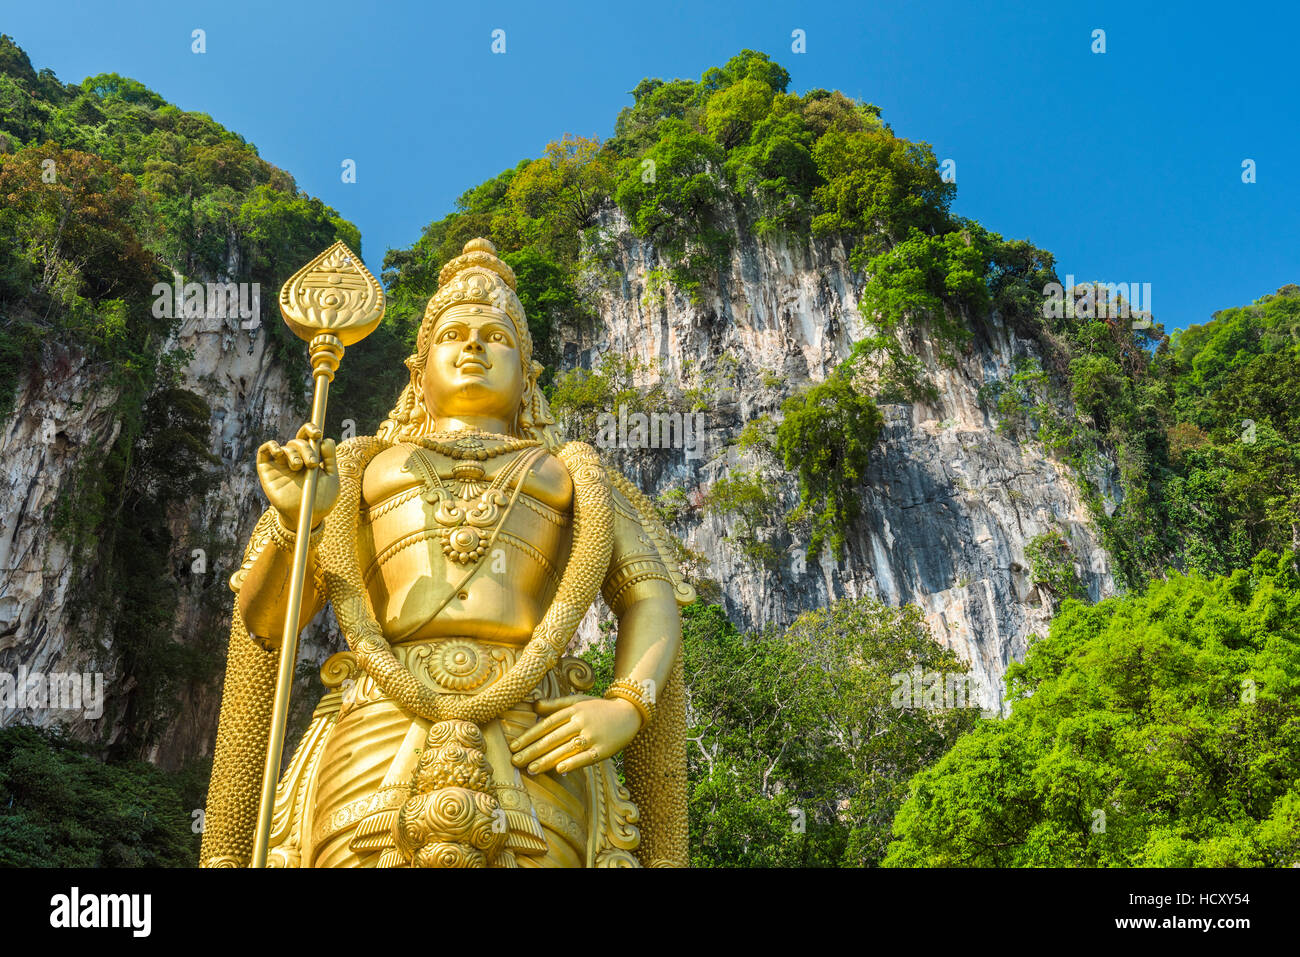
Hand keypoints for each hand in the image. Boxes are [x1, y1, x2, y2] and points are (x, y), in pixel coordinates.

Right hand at [256, 423, 338, 527]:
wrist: (306, 518)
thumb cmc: (321, 500)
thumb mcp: (331, 479)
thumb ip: (330, 459)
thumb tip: (326, 439)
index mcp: (311, 458)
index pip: (309, 437)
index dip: (311, 430)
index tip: (318, 433)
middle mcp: (296, 459)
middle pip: (298, 441)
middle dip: (306, 448)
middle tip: (312, 463)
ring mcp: (281, 464)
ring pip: (285, 447)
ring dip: (293, 453)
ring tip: (298, 467)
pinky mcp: (267, 471)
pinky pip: (264, 451)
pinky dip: (271, 446)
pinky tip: (279, 452)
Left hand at [509, 694, 641, 775]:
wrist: (630, 712)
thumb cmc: (599, 708)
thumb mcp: (578, 701)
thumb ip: (556, 704)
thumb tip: (533, 705)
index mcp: (573, 709)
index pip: (547, 724)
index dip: (529, 735)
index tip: (513, 746)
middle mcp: (581, 721)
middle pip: (553, 737)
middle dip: (532, 750)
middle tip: (515, 761)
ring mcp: (593, 735)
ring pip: (566, 748)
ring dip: (547, 760)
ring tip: (531, 769)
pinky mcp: (604, 749)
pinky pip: (587, 757)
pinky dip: (573, 763)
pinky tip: (560, 770)